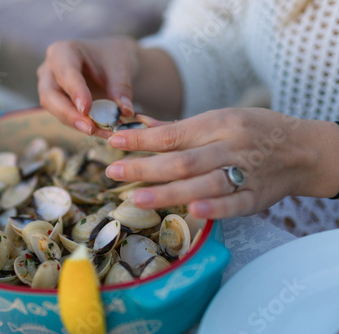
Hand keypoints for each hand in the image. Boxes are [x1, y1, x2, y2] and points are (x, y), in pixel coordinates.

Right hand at [37, 37, 139, 137]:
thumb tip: (126, 111)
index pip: (65, 73)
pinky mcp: (56, 103)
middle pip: (50, 96)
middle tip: (90, 128)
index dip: (75, 92)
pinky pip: (64, 117)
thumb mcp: (121, 67)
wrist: (111, 62)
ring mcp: (49, 87)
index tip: (87, 109)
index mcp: (63, 51)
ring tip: (101, 132)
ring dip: (76, 123)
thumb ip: (121, 88)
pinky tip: (99, 131)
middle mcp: (50, 69)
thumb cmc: (112, 58)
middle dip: (69, 114)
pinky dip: (81, 125)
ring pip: (54, 110)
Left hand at [104, 109, 327, 218]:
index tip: (114, 143)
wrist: (302, 150)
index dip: (141, 140)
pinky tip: (190, 212)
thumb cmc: (254, 130)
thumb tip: (140, 126)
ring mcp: (246, 173)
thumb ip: (180, 128)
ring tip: (137, 198)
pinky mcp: (257, 198)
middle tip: (113, 173)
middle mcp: (231, 146)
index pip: (173, 134)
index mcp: (220, 123)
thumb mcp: (221, 118)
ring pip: (204, 183)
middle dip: (145, 168)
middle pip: (184, 160)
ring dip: (169, 191)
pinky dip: (214, 209)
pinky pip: (235, 204)